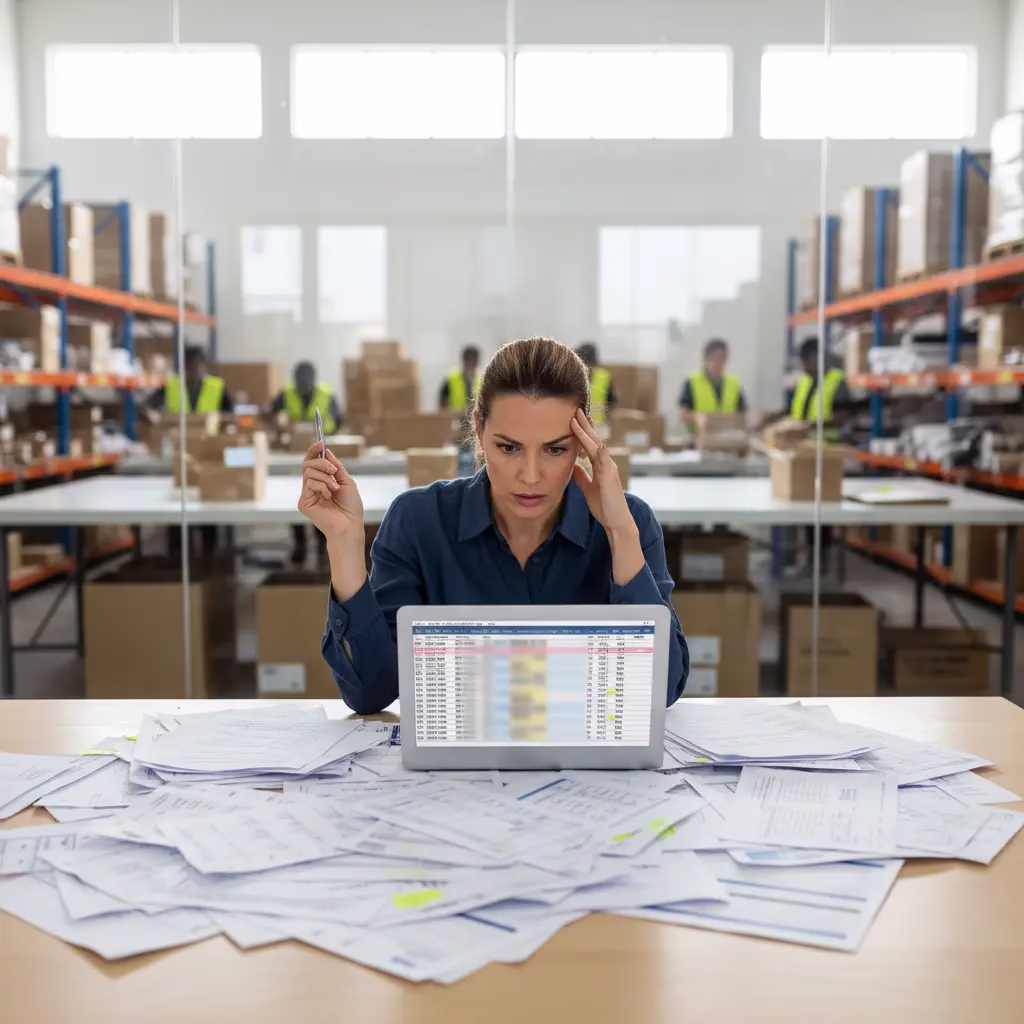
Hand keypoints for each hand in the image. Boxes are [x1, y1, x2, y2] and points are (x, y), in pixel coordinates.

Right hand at [298, 442, 363, 542]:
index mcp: (322, 482)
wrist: (350, 525)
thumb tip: (326, 451)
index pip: (313, 463)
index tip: (320, 442)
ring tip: (334, 488)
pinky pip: (309, 483)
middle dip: (322, 464)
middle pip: (308, 464)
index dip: (314, 451)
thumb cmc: (351, 507)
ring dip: (325, 477)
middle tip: (333, 471)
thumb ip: (336, 466)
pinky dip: (321, 486)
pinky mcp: (304, 503)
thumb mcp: (346, 481)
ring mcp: (307, 495)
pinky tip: (328, 496)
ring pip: (308, 472)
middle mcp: (313, 487)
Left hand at [570, 410, 634, 535]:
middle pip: (594, 440)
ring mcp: (609, 470)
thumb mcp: (588, 488)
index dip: (581, 432)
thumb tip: (574, 465)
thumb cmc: (604, 505)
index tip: (573, 418)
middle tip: (576, 410)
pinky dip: (601, 452)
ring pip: (598, 447)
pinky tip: (597, 443)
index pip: (589, 444)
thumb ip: (582, 476)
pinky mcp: (610, 479)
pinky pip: (605, 463)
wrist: (616, 521)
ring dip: (589, 433)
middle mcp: (606, 464)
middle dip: (585, 426)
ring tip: (580, 420)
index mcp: (600, 465)